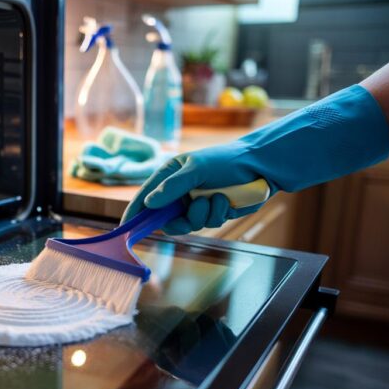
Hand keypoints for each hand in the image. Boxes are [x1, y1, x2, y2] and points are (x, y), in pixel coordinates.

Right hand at [122, 85, 388, 234]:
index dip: (136, 213)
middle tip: (187, 214)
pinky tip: (225, 201)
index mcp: (169, 176)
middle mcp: (179, 192)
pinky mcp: (211, 213)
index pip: (146, 197)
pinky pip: (206, 224)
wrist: (260, 168)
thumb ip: (172, 186)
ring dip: (202, 214)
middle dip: (177, 219)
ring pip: (187, 224)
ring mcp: (195, 203)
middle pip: (164, 217)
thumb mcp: (195, 169)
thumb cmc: (226, 161)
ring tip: (215, 198)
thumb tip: (150, 203)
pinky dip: (215, 214)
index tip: (128, 228)